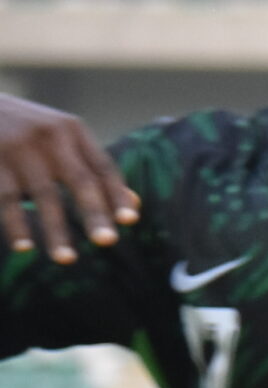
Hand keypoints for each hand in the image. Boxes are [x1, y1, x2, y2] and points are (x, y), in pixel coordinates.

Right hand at [0, 92, 137, 262]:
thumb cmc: (23, 127)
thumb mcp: (59, 137)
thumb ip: (92, 168)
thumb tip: (134, 206)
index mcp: (71, 130)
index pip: (102, 166)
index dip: (117, 194)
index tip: (130, 221)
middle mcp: (49, 137)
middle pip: (79, 179)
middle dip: (94, 212)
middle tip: (108, 241)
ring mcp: (18, 148)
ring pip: (43, 194)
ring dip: (55, 230)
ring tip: (66, 260)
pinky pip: (5, 198)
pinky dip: (15, 224)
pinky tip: (24, 247)